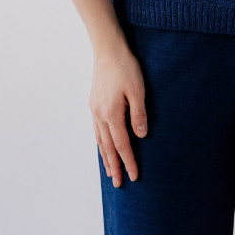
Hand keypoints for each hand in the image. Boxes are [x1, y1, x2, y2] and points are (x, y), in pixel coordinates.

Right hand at [89, 37, 148, 187]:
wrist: (108, 50)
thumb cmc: (125, 67)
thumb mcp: (138, 90)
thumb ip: (138, 114)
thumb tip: (141, 136)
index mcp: (111, 114)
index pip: (122, 144)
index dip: (129, 161)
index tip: (134, 176)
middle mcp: (100, 115)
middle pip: (108, 147)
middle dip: (114, 166)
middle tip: (119, 184)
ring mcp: (95, 109)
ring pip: (100, 140)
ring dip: (105, 157)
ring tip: (109, 171)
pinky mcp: (94, 103)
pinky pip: (96, 129)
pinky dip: (100, 142)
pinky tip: (103, 146)